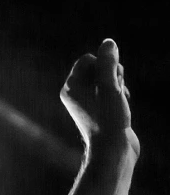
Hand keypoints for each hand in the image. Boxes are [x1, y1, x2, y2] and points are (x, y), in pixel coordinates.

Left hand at [60, 39, 138, 157]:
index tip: (111, 79)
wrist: (113, 151)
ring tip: (120, 100)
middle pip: (98, 67)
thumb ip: (108, 63)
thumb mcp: (109, 87)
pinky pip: (112, 91)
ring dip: (119, 84)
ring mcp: (88, 103)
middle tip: (116, 90)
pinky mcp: (101, 110)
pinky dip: (120, 94)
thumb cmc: (108, 120)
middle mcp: (75, 94)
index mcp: (70, 88)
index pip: (87, 59)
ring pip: (108, 80)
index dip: (104, 63)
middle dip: (113, 74)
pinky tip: (123, 105)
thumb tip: (108, 43)